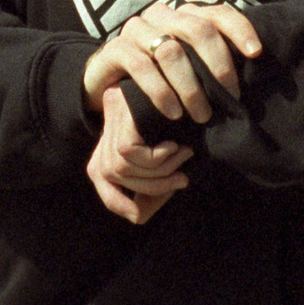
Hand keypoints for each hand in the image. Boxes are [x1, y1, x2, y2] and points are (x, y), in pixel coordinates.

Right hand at [82, 0, 263, 121]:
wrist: (110, 84)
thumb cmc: (161, 78)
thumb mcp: (190, 68)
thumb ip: (212, 63)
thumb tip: (252, 74)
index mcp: (186, 15)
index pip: (218, 12)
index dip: (239, 29)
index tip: (256, 53)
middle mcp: (162, 16)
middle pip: (197, 29)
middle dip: (217, 65)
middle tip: (229, 98)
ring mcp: (136, 29)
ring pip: (170, 50)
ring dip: (190, 87)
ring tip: (202, 115)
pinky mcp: (115, 48)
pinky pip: (141, 66)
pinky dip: (161, 92)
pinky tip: (173, 112)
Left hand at [86, 83, 191, 223]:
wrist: (205, 88)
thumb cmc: (193, 125)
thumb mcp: (171, 161)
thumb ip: (153, 188)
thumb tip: (136, 217)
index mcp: (115, 133)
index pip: (98, 175)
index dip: (114, 200)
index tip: (138, 215)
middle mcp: (108, 122)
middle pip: (109, 173)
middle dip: (149, 187)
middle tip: (183, 179)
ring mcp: (113, 112)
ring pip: (119, 165)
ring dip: (158, 171)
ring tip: (185, 156)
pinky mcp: (122, 107)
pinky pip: (128, 151)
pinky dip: (156, 157)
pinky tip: (176, 144)